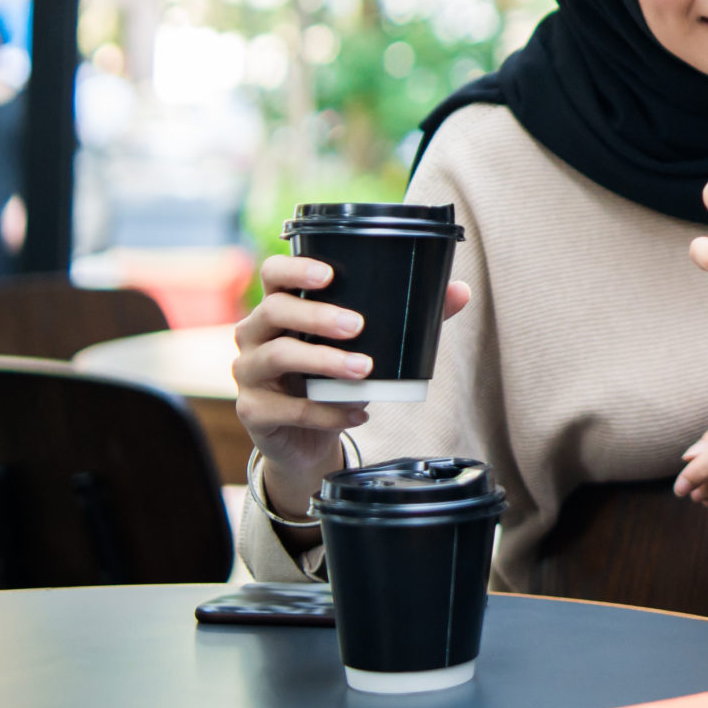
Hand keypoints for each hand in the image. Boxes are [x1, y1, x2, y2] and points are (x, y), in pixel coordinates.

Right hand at [232, 254, 472, 515]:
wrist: (307, 438)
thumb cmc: (334, 376)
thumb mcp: (368, 345)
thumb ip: (409, 317)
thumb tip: (460, 291)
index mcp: (279, 307)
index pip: (273, 274)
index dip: (294, 268)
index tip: (329, 274)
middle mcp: (254, 333)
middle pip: (273, 310)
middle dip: (317, 316)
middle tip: (359, 326)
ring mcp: (247, 372)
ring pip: (277, 356)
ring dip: (324, 361)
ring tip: (365, 370)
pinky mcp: (253, 411)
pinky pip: (286, 408)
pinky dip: (325, 412)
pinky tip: (358, 412)